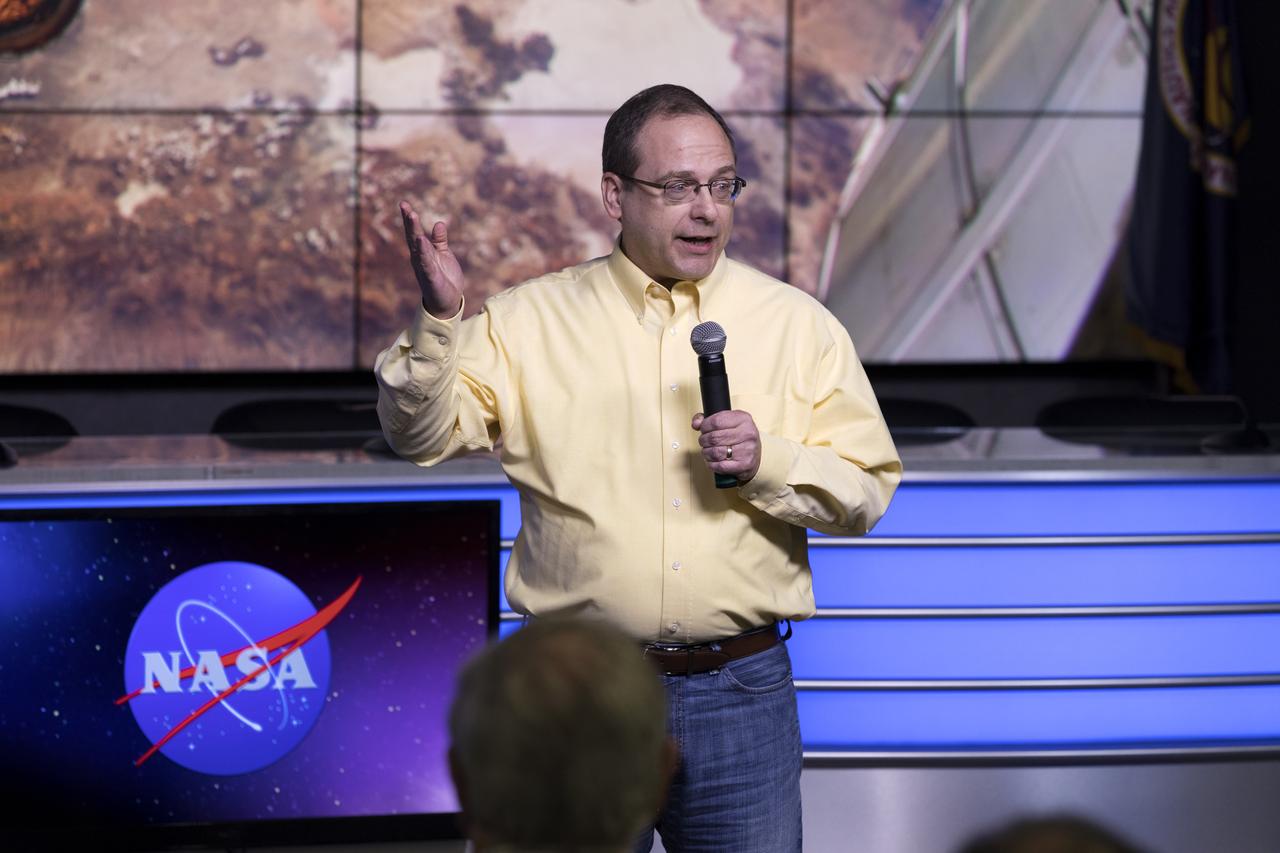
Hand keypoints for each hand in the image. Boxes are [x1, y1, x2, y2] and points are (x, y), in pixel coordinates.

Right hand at [400, 200, 464, 317]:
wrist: (448, 301)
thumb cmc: (444, 277)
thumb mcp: (443, 254)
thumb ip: (439, 240)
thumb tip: (438, 223)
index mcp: (422, 251)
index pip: (414, 232)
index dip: (409, 218)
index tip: (404, 203)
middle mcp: (419, 258)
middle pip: (413, 236)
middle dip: (409, 222)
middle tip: (405, 206)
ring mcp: (424, 267)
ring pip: (418, 247)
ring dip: (414, 231)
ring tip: (412, 216)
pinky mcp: (431, 277)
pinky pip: (427, 262)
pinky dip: (424, 252)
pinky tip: (421, 241)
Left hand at [692, 410, 760, 482]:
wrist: (756, 456)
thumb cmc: (740, 438)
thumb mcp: (728, 422)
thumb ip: (709, 419)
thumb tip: (696, 423)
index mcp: (743, 419)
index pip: (716, 421)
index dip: (704, 426)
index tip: (703, 429)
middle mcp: (747, 433)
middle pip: (714, 437)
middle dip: (704, 440)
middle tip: (704, 442)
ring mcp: (747, 450)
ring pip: (715, 452)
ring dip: (706, 453)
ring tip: (708, 451)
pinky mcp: (744, 465)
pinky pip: (720, 466)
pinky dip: (711, 464)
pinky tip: (713, 461)